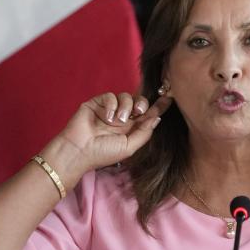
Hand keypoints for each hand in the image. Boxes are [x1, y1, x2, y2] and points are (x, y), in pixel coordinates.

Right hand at [50, 92, 172, 180]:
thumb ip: (144, 133)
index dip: (159, 106)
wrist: (79, 150)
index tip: (169, 98)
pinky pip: (110, 96)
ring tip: (118, 121)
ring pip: (126, 96)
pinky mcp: (97, 103)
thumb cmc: (103, 153)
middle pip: (139, 102)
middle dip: (142, 104)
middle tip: (138, 112)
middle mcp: (122, 117)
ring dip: (125, 107)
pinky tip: (107, 117)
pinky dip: (111, 105)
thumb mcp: (129, 147)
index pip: (148, 114)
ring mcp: (110, 109)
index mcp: (131, 129)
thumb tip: (157, 118)